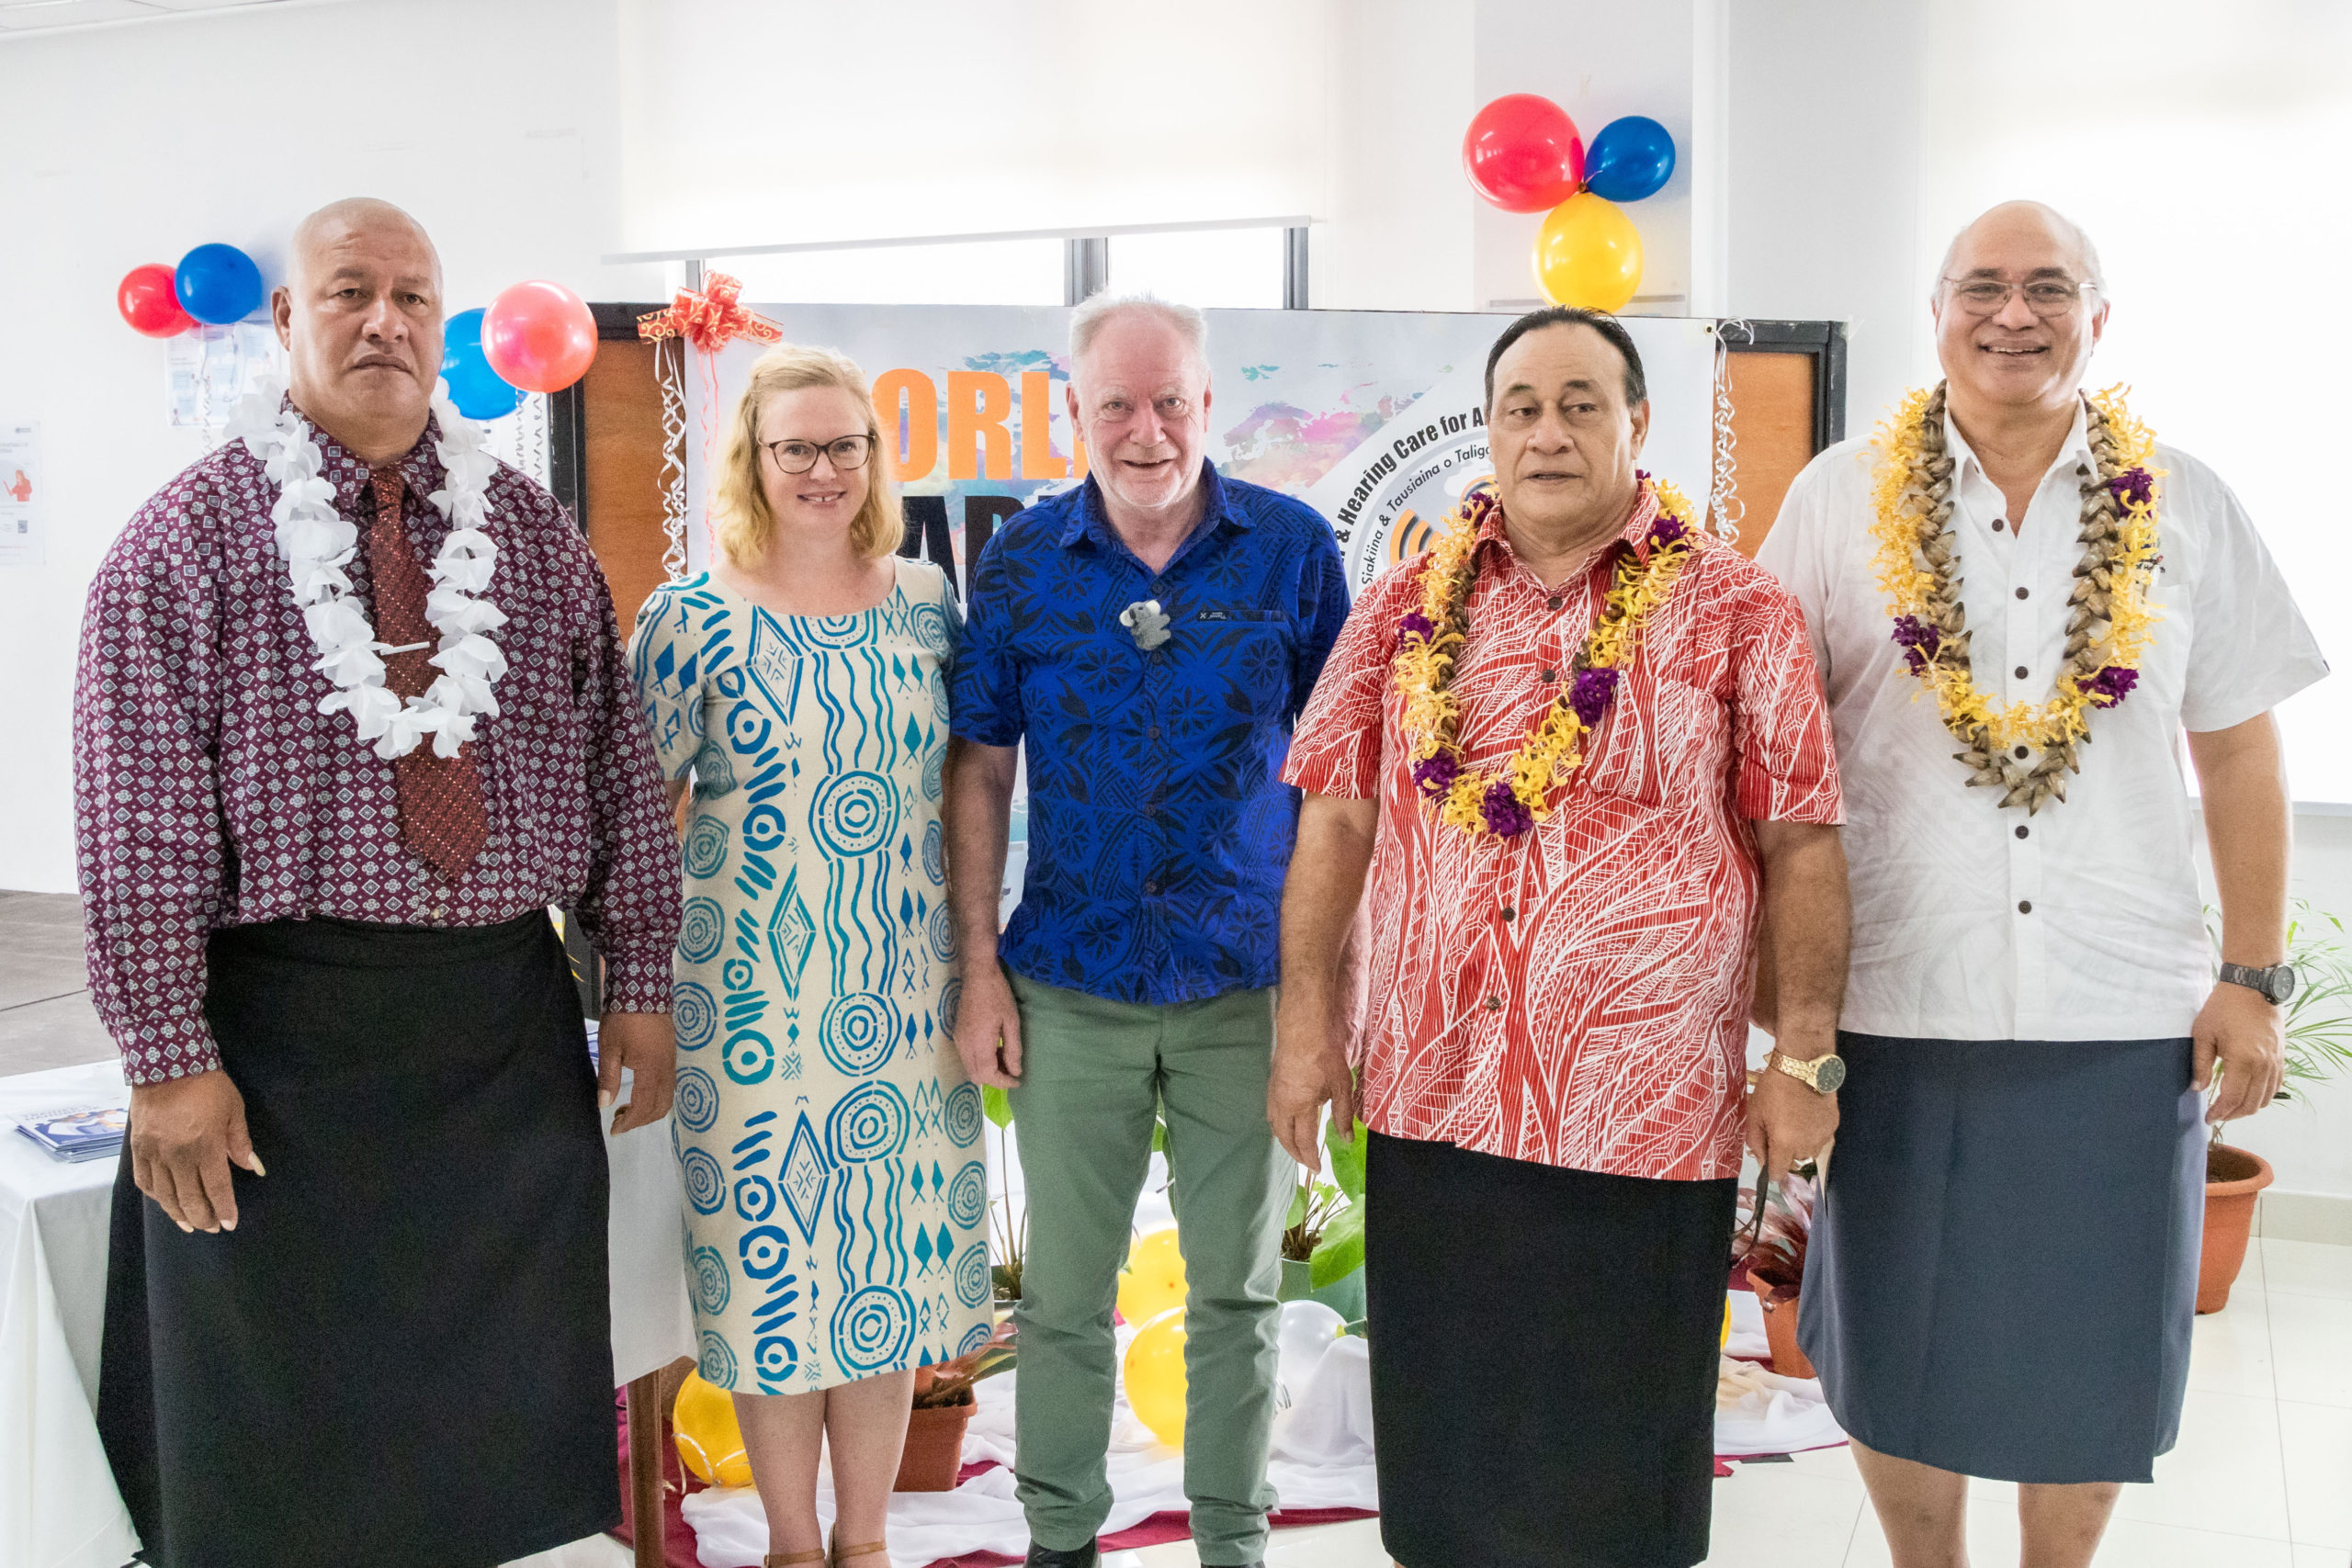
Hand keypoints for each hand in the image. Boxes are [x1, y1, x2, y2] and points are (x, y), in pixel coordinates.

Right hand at [129, 1068, 261, 1233]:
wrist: (166, 1065)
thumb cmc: (207, 1086)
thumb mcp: (233, 1110)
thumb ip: (240, 1142)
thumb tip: (252, 1168)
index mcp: (206, 1145)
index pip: (217, 1187)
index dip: (224, 1209)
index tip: (229, 1224)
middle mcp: (178, 1155)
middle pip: (190, 1198)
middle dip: (203, 1217)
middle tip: (211, 1228)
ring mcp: (155, 1153)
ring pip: (165, 1195)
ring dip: (178, 1214)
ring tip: (189, 1224)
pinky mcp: (138, 1148)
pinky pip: (144, 1181)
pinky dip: (156, 1196)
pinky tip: (165, 1202)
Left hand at [599, 1011, 675, 1134]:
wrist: (644, 989)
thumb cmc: (623, 1019)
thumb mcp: (609, 1048)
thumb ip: (608, 1079)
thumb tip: (604, 1105)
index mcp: (651, 1071)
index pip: (644, 1108)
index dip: (630, 1122)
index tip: (614, 1129)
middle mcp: (666, 1070)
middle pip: (661, 1107)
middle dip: (641, 1120)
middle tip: (619, 1120)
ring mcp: (672, 1062)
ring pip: (668, 1097)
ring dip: (649, 1108)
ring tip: (626, 1107)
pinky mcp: (671, 1054)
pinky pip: (669, 1085)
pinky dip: (656, 1096)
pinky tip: (639, 1090)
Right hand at [955, 964, 1023, 1089]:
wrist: (977, 975)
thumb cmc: (998, 995)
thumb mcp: (1011, 1022)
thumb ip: (1012, 1049)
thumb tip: (1015, 1071)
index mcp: (978, 1043)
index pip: (987, 1075)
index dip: (1003, 1082)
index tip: (1017, 1080)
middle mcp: (964, 1045)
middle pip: (976, 1076)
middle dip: (994, 1079)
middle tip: (1012, 1071)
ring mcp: (958, 1040)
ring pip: (970, 1068)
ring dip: (987, 1070)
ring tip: (1005, 1059)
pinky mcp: (957, 1034)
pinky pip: (967, 1057)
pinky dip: (980, 1061)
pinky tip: (994, 1049)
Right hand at [1269, 990, 1354, 1168]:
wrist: (1304, 1025)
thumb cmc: (1325, 1053)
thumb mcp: (1342, 1084)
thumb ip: (1343, 1114)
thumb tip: (1346, 1140)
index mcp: (1298, 1106)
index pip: (1303, 1141)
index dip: (1310, 1157)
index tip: (1317, 1169)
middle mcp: (1282, 1103)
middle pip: (1284, 1136)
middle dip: (1294, 1153)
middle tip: (1306, 1163)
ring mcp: (1274, 1091)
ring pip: (1274, 1124)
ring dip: (1284, 1139)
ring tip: (1296, 1147)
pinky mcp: (1273, 1080)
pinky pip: (1272, 1110)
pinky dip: (1279, 1123)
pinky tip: (1286, 1121)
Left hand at [1744, 1055, 1837, 1172]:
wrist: (1802, 1065)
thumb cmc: (1773, 1088)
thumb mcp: (1755, 1114)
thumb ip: (1755, 1142)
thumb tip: (1762, 1161)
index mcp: (1785, 1144)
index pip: (1778, 1173)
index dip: (1771, 1170)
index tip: (1768, 1159)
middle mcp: (1807, 1145)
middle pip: (1794, 1161)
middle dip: (1784, 1151)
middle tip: (1777, 1128)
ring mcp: (1823, 1136)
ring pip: (1808, 1151)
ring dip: (1800, 1143)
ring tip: (1793, 1119)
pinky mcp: (1833, 1125)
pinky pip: (1820, 1138)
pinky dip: (1812, 1132)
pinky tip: (1806, 1114)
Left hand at [2193, 981, 2284, 1125]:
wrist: (2253, 987)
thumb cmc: (2224, 1007)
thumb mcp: (2203, 1033)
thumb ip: (2200, 1064)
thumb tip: (2198, 1088)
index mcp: (2243, 1060)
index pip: (2232, 1098)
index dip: (2219, 1112)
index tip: (2208, 1118)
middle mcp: (2264, 1065)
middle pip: (2250, 1104)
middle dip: (2232, 1114)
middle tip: (2216, 1115)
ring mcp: (2276, 1062)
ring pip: (2265, 1098)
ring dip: (2248, 1107)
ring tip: (2230, 1108)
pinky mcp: (2282, 1057)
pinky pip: (2276, 1086)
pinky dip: (2262, 1096)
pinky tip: (2248, 1094)